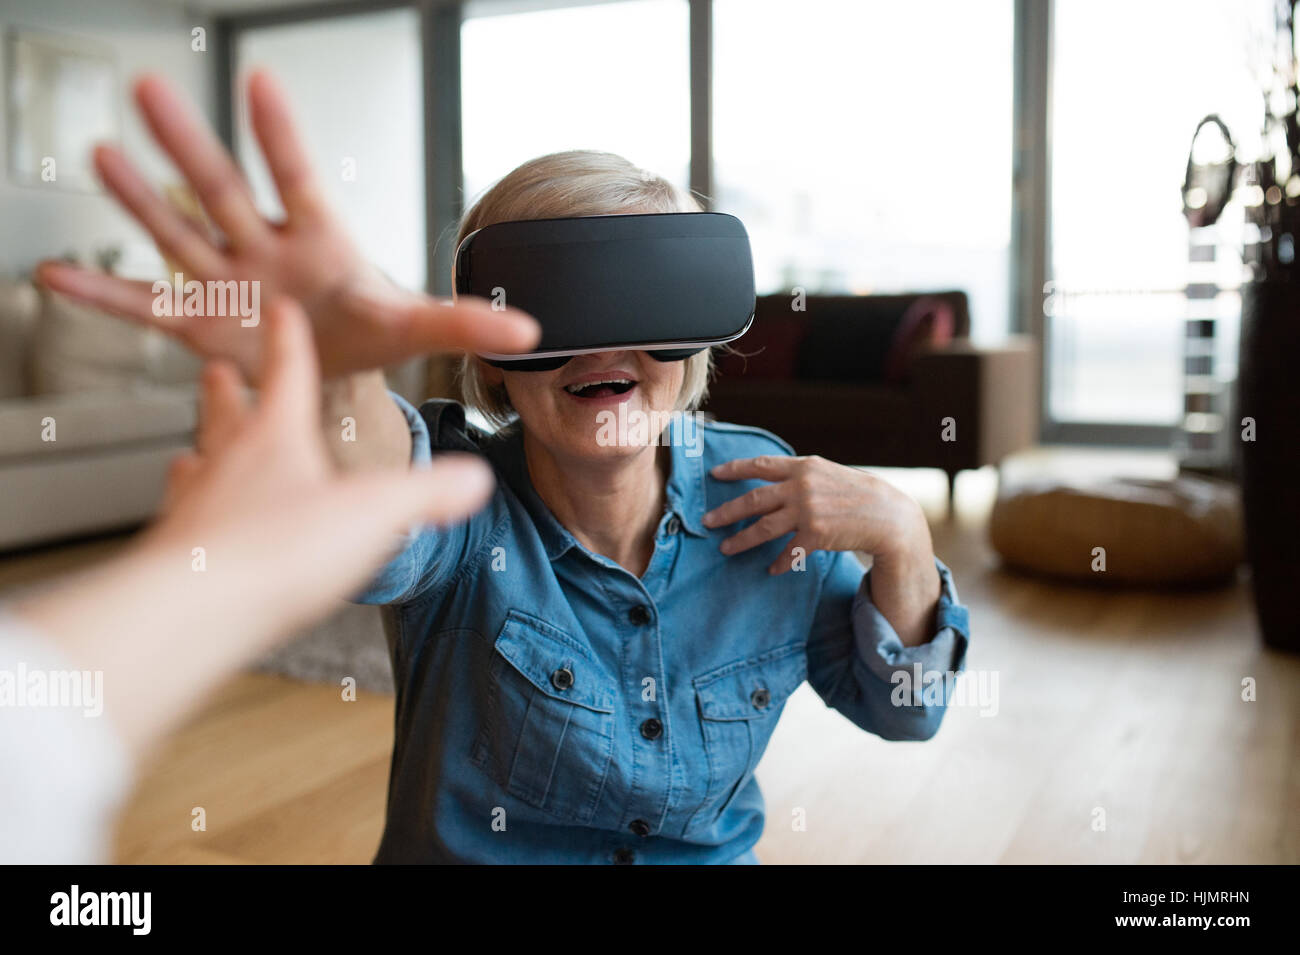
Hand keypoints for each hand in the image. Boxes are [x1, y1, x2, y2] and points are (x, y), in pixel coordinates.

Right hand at [34, 71, 537, 379]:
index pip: (297, 178)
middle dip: (190, 146)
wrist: (332, 366)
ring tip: (101, 153)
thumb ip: (467, 321)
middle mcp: (263, 249)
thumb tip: (529, 330)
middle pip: (223, 189)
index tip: (263, 81)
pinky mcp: (200, 324)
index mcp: (318, 241)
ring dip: (139, 198)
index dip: (280, 134)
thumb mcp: (419, 326)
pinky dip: (103, 295)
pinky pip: (143, 306)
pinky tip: (58, 274)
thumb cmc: (370, 329)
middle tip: (152, 88)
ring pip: (177, 232)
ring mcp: (226, 281)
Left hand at [144, 294, 495, 632]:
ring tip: (190, 454)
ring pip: (194, 467)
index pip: (287, 375)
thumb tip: (474, 478)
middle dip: (226, 392)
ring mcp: (193, 508)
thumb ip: (428, 492)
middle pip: (226, 415)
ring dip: (198, 455)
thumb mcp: (375, 513)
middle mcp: (226, 464)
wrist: (193, 610)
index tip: (280, 312)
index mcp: (276, 439)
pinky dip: (190, 517)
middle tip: (216, 372)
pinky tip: (196, 532)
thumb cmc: (278, 551)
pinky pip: (181, 523)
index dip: (288, 341)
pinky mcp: (174, 556)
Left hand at [703, 454, 930, 575]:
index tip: (714, 474)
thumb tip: (771, 479)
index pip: (760, 465)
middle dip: (727, 511)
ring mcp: (808, 512)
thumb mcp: (827, 473)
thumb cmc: (857, 493)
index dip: (734, 469)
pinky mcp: (816, 536)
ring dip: (742, 540)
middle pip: (753, 499)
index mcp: (803, 467)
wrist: (888, 515)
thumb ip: (800, 475)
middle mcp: (802, 487)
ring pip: (763, 528)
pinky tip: (769, 569)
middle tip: (707, 521)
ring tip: (725, 549)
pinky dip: (777, 562)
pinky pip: (787, 553)